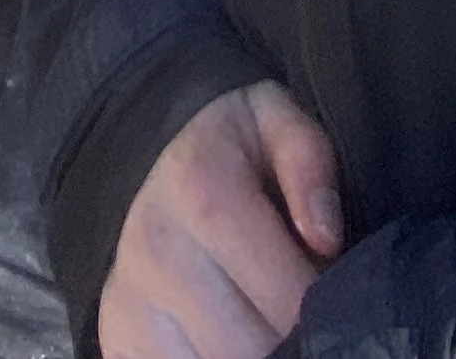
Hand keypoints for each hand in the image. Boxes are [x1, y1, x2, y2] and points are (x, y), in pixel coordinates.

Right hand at [100, 81, 344, 358]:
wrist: (146, 165)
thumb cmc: (229, 151)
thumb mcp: (276, 121)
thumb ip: (310, 162)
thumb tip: (325, 237)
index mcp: (201, 186)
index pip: (284, 296)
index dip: (324, 311)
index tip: (339, 301)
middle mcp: (156, 247)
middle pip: (248, 348)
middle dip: (289, 342)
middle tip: (309, 321)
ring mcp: (127, 299)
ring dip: (250, 358)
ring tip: (268, 329)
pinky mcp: (116, 336)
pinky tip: (231, 337)